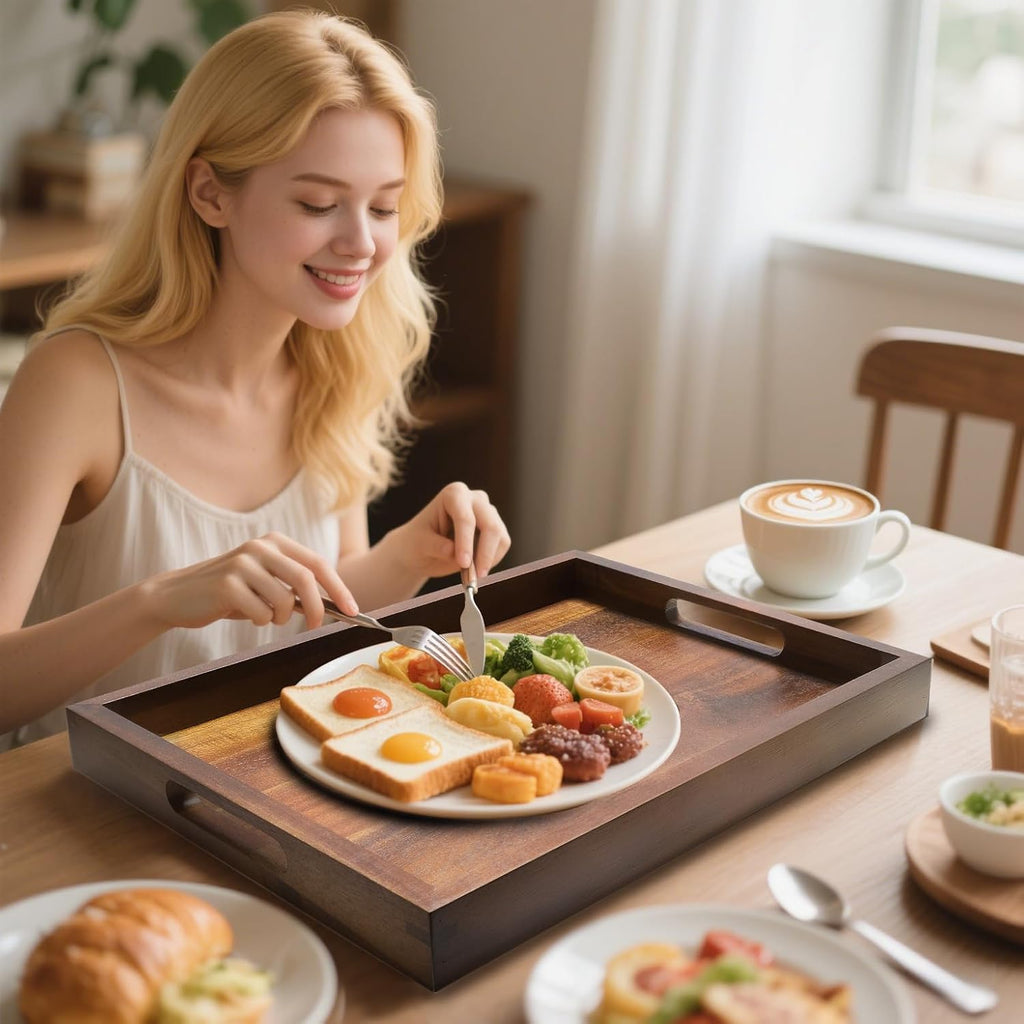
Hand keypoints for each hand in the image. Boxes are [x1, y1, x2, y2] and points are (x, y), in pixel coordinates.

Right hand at [146, 532, 358, 630]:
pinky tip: (243, 613)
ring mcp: (243, 563)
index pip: (317, 563)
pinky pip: (261, 613)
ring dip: (280, 618)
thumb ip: (293, 587)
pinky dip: (260, 621)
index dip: (339, 588)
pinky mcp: (227, 584)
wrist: (177, 596)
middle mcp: (261, 547)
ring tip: (264, 616)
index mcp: (275, 542)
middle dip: (318, 608)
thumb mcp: (264, 582)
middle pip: (306, 580)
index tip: (353, 610)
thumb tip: (333, 605)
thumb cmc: (229, 593)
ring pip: (284, 601)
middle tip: (316, 626)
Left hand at [396, 482, 510, 578]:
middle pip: (490, 525)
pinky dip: (492, 560)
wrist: (423, 548)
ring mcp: (488, 512)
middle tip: (474, 576)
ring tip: (471, 575)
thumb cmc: (418, 541)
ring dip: (488, 559)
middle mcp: (474, 499)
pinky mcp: (496, 527)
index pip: (465, 518)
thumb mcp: (419, 545)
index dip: (466, 542)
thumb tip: (452, 552)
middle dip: (483, 553)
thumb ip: (435, 546)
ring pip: (500, 536)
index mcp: (453, 494)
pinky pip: (503, 545)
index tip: (463, 563)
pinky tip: (476, 568)